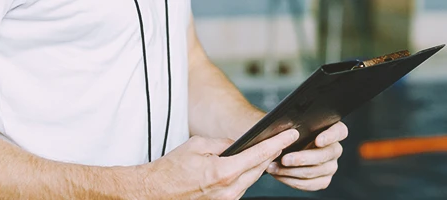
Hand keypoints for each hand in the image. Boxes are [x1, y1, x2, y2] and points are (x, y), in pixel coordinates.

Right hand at [142, 129, 299, 198]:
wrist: (155, 191)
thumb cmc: (171, 168)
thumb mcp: (197, 144)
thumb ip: (223, 143)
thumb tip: (239, 143)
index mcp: (224, 172)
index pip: (259, 155)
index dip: (277, 143)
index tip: (290, 135)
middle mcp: (229, 190)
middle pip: (260, 169)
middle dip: (272, 153)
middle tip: (284, 140)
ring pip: (252, 179)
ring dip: (260, 166)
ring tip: (268, 151)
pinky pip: (241, 187)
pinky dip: (247, 176)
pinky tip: (248, 166)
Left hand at [265, 122, 347, 190]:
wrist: (283, 153)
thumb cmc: (288, 137)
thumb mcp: (290, 128)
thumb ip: (292, 127)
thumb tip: (285, 130)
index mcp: (332, 131)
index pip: (340, 132)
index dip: (330, 136)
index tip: (318, 141)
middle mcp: (334, 149)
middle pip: (326, 154)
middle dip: (303, 158)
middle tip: (285, 159)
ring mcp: (331, 166)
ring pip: (316, 171)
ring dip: (292, 171)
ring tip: (275, 168)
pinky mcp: (323, 181)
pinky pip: (311, 184)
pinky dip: (293, 181)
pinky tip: (280, 175)